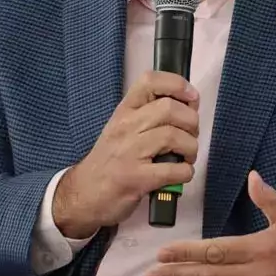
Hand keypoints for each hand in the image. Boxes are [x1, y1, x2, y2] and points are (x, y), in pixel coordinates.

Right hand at [50, 71, 198, 239]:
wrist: (83, 195)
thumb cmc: (109, 162)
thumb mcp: (122, 129)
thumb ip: (150, 116)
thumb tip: (188, 106)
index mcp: (124, 112)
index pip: (150, 81)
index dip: (177, 85)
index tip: (191, 97)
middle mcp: (125, 127)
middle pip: (169, 108)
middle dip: (191, 122)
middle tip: (190, 135)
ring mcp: (129, 153)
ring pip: (174, 136)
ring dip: (191, 148)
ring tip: (186, 157)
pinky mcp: (135, 179)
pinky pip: (174, 169)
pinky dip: (185, 172)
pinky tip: (180, 174)